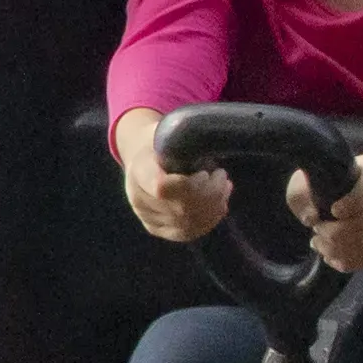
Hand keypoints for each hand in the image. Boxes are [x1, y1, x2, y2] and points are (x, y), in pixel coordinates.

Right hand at [118, 120, 230, 243]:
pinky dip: (209, 219)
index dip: (190, 186)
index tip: (206, 172)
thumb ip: (185, 137)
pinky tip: (219, 203)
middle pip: (181, 209)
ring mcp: (147, 218)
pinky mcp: (158, 230)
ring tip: (223, 187)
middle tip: (221, 176)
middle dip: (211, 195)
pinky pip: (187, 232)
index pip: (162, 188)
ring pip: (187, 224)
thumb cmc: (161, 140)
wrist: (142, 157)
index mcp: (139, 170)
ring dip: (214, 207)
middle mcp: (138, 199)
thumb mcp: (169, 130)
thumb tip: (211, 138)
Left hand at [305, 156, 362, 273]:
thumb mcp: (314, 178)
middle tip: (318, 231)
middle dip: (336, 232)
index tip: (331, 211)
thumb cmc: (335, 183)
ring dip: (338, 249)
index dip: (350, 203)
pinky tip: (331, 255)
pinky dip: (348, 260)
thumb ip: (302, 193)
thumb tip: (309, 218)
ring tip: (320, 244)